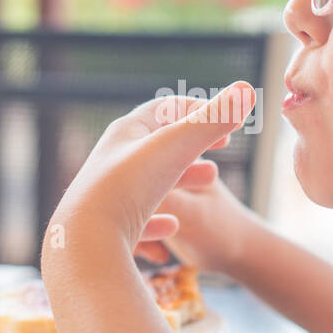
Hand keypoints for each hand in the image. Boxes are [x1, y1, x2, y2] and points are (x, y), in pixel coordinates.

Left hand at [43, 81, 256, 259]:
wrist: (85, 244)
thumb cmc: (129, 187)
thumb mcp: (176, 148)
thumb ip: (213, 120)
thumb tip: (247, 89)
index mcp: (125, 134)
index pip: (164, 110)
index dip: (199, 112)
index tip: (228, 128)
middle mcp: (112, 161)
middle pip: (157, 147)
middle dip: (192, 150)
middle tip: (219, 159)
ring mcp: (107, 197)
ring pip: (149, 183)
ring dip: (181, 182)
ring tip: (208, 189)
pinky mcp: (106, 231)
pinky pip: (135, 222)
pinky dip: (159, 221)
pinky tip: (173, 227)